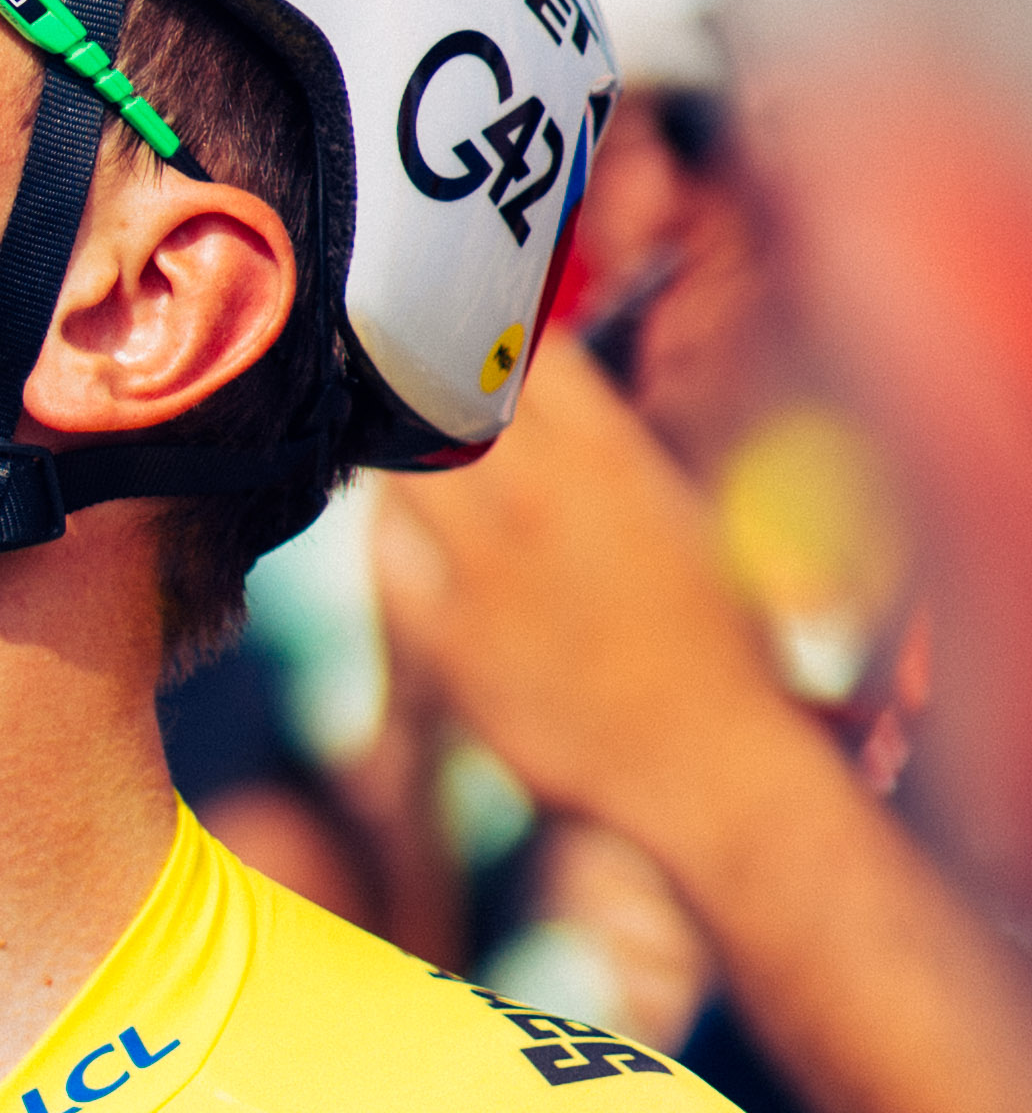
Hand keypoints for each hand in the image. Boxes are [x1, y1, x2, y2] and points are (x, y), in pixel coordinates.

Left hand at [375, 344, 794, 837]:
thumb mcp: (690, 517)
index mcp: (612, 457)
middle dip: (433, 392)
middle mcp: (539, 497)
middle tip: (428, 401)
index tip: (485, 349)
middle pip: (441, 398)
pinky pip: (387, 561)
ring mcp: (485, 568)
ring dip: (405, 462)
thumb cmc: (725, 646)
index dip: (500, 346)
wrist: (713, 767)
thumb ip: (616, 454)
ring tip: (415, 467)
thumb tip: (555, 408)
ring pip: (400, 473)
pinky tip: (408, 542)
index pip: (526, 356)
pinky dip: (393, 541)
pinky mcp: (447, 638)